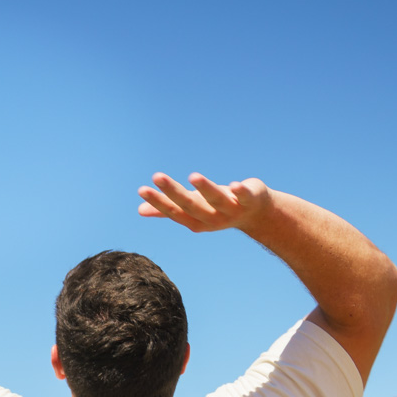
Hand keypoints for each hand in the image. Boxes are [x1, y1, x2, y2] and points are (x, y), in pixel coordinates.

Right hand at [138, 173, 272, 233]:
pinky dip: (240, 191)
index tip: (142, 189)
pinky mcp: (250, 200)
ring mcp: (232, 210)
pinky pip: (245, 196)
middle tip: (156, 176)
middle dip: (174, 192)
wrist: (256, 214)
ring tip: (192, 176)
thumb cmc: (219, 209)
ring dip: (205, 189)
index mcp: (196, 220)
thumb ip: (168, 209)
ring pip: (216, 200)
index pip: (175, 211)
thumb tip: (140, 210)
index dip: (158, 202)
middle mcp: (212, 218)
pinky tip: (235, 184)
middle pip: (191, 206)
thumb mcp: (193, 208)